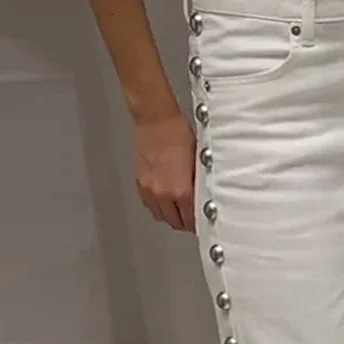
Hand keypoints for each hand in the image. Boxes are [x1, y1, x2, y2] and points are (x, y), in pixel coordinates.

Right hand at [134, 112, 195, 232]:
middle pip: (175, 222)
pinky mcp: (139, 183)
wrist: (155, 119)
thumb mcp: (197, 162)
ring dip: (170, 216)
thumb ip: (198, 185)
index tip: (201, 224)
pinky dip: (157, 206)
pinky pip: (149, 205)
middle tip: (191, 219)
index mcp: (181, 191)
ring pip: (161, 216)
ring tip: (178, 210)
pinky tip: (164, 200)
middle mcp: (163, 194)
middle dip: (184, 222)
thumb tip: (203, 200)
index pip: (191, 220)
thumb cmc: (177, 133)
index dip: (197, 224)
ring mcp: (149, 190)